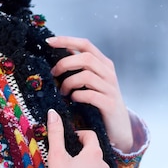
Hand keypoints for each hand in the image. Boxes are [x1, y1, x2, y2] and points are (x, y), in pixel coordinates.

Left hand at [46, 35, 132, 152]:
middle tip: (53, 74)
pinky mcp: (109, 104)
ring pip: (86, 76)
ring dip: (68, 83)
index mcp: (103, 64)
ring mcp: (110, 88)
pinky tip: (73, 100)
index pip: (85, 44)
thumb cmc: (100, 101)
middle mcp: (109, 73)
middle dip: (65, 64)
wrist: (119, 127)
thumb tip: (61, 52)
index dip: (67, 40)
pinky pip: (89, 94)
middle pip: (86, 58)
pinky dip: (77, 96)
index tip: (48, 42)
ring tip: (63, 92)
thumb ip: (80, 66)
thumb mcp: (92, 80)